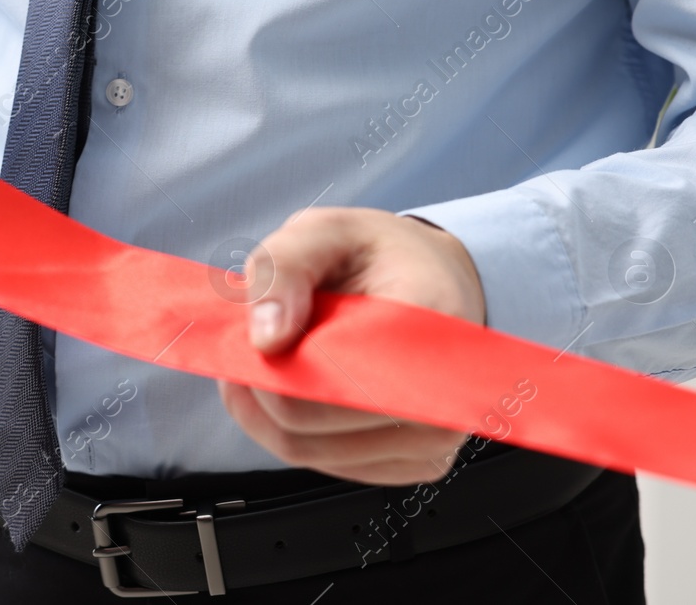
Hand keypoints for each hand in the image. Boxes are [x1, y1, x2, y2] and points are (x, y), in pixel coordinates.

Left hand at [217, 207, 485, 484]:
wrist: (436, 281)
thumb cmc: (380, 257)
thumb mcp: (324, 232)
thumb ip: (282, 268)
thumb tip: (265, 338)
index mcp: (430, 325)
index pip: (330, 378)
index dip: (276, 362)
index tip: (255, 335)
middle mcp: (445, 395)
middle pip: (308, 424)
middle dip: (261, 385)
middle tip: (250, 344)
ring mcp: (433, 439)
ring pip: (306, 450)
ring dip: (267, 409)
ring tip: (271, 359)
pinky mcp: (414, 464)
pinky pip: (326, 462)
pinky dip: (291, 429)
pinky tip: (296, 386)